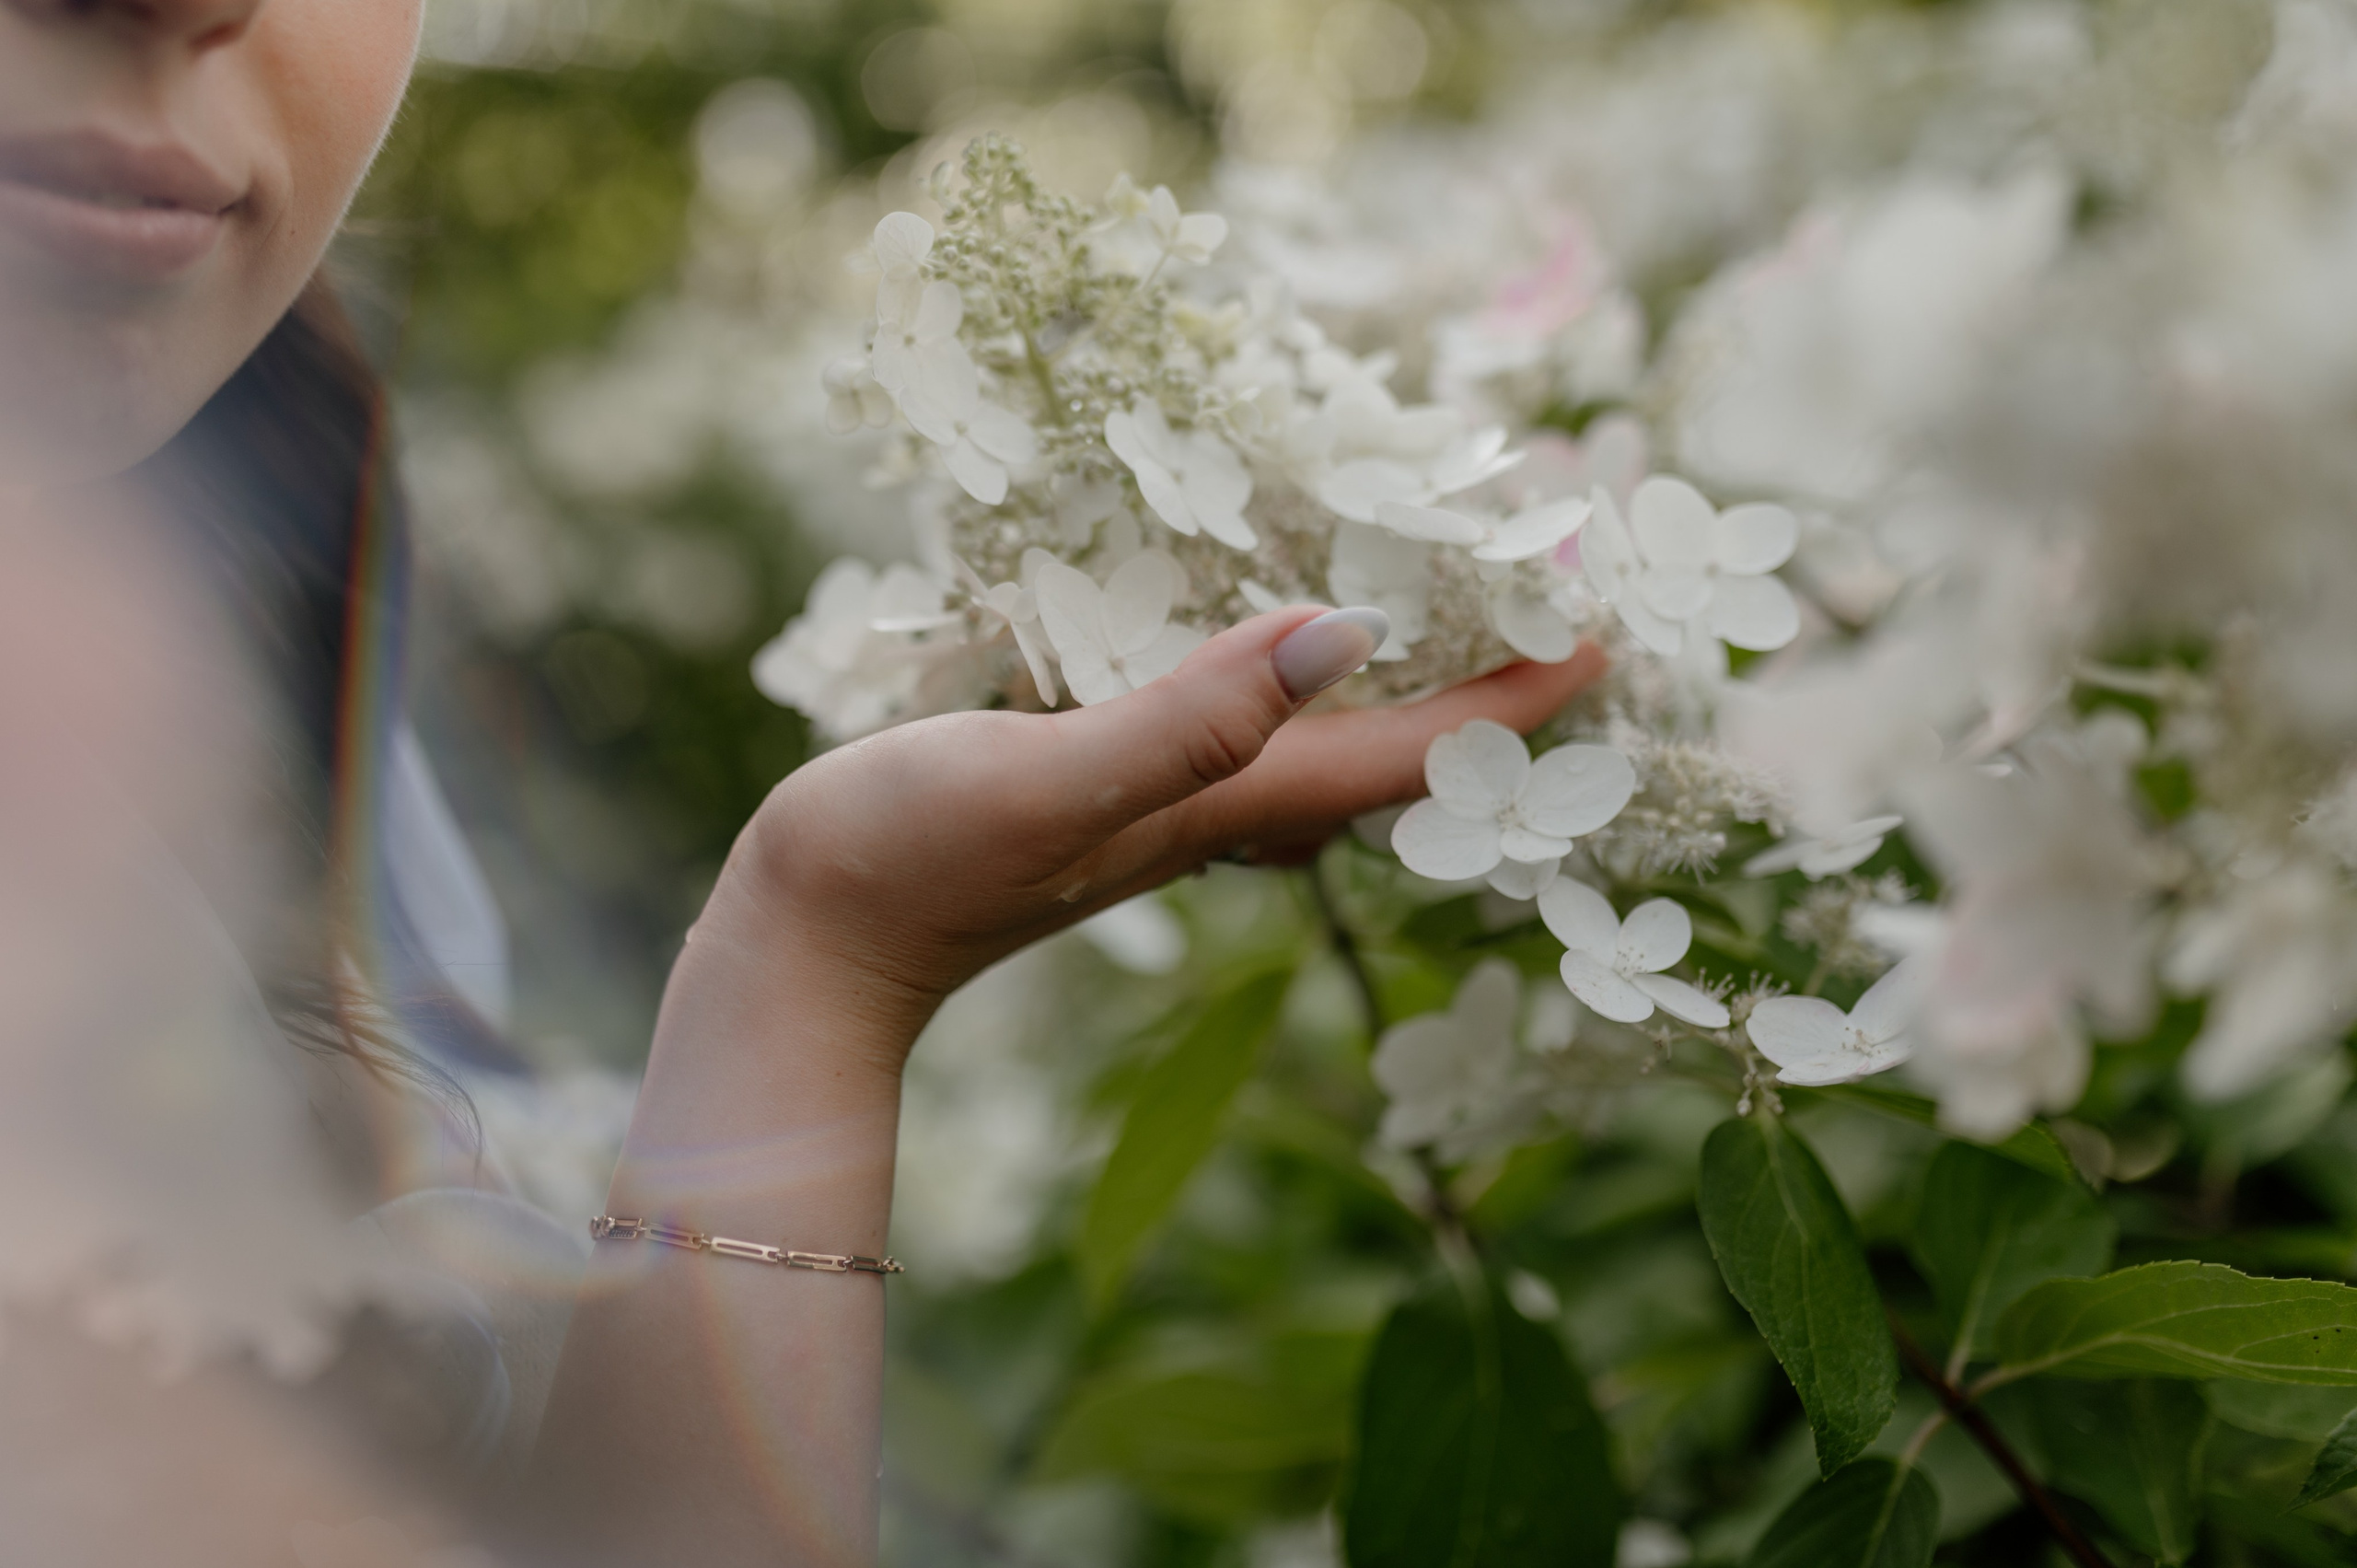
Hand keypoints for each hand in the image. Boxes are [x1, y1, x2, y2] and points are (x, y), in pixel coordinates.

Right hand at [714, 606, 1605, 1053]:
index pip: (1407, 755)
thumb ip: (1192, 716)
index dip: (1512, 699)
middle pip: (1389, 757)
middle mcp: (1215, 811)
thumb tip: (1348, 637)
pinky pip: (1236, 725)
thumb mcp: (1053, 778)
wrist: (807, 942)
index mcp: (1225, 805)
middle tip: (1554, 610)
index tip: (1604, 629)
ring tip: (1447, 611)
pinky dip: (1285, 675)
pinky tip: (1265, 637)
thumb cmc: (911, 862)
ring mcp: (1159, 806)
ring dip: (1397, 687)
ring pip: (1319, 744)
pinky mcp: (1101, 785)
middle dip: (1481, 695)